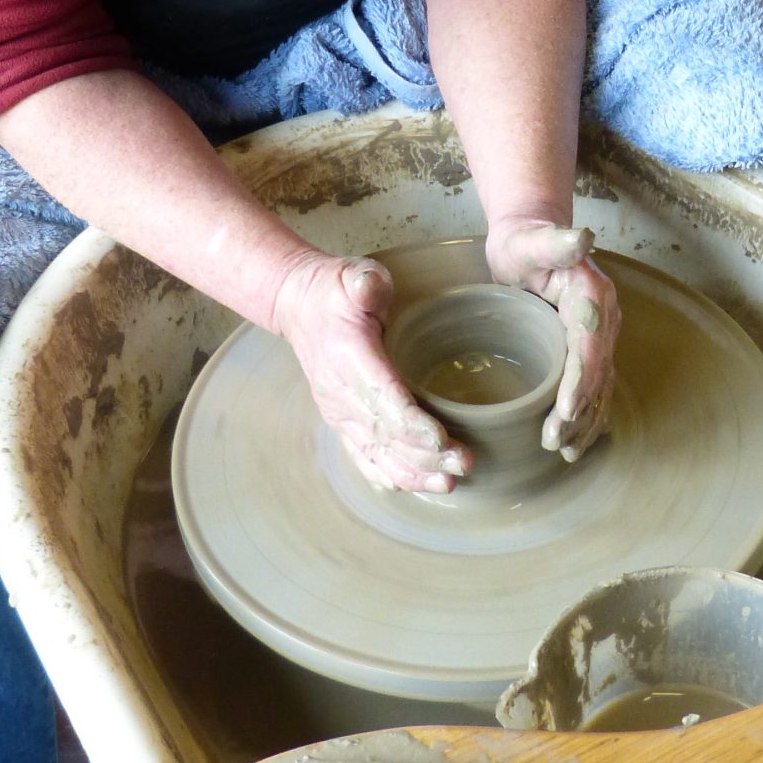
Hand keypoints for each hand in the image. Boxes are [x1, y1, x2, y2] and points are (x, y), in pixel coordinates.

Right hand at [271, 252, 471, 494]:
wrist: (297, 307)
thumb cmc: (334, 291)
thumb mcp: (351, 275)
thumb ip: (365, 283)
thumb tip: (371, 288)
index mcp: (349, 357)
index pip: (383, 397)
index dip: (411, 422)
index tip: (441, 439)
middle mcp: (341, 392)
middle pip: (386, 433)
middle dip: (425, 455)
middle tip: (464, 463)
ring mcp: (340, 411)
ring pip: (376, 452)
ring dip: (412, 473)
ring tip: (448, 485)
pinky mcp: (341, 420)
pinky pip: (361, 455)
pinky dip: (385, 474)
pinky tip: (410, 487)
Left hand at [484, 217, 620, 458]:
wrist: (530, 239)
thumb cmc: (524, 242)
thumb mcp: (532, 240)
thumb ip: (556, 242)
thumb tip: (582, 237)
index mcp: (592, 295)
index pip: (589, 345)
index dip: (580, 379)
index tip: (566, 410)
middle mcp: (603, 318)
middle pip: (597, 373)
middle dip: (580, 412)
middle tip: (555, 443)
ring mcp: (599, 335)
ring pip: (599, 386)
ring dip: (586, 422)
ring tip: (566, 451)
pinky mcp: (587, 347)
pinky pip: (594, 386)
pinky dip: (587, 414)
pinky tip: (578, 439)